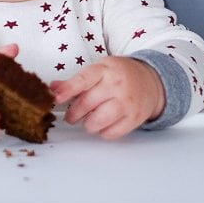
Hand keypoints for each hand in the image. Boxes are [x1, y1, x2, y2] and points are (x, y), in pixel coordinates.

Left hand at [50, 56, 165, 139]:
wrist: (151, 81)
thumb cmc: (120, 75)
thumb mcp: (99, 69)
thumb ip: (76, 81)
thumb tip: (52, 88)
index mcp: (105, 70)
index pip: (83, 80)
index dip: (67, 90)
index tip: (55, 98)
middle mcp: (117, 85)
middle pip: (87, 104)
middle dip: (74, 113)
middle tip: (72, 115)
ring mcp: (127, 103)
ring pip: (97, 121)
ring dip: (88, 124)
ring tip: (89, 120)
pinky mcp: (134, 118)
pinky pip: (110, 133)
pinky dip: (103, 132)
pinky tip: (104, 124)